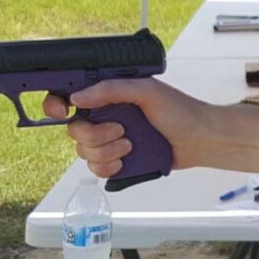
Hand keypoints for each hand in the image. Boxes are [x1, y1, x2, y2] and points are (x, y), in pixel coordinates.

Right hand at [41, 80, 210, 180]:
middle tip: (122, 130)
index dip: (57, 105)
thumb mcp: (147, 92)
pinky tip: (124, 162)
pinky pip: (95, 168)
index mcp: (109, 94)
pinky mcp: (118, 159)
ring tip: (131, 145)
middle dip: (95, 134)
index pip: (69, 96)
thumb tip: (77, 97)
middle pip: (74, 129)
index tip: (63, 111)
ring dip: (106, 152)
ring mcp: (111, 138)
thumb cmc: (180, 111)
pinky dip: (107, 167)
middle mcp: (106, 115)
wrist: (201, 141)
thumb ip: (112, 89)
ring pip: (84, 151)